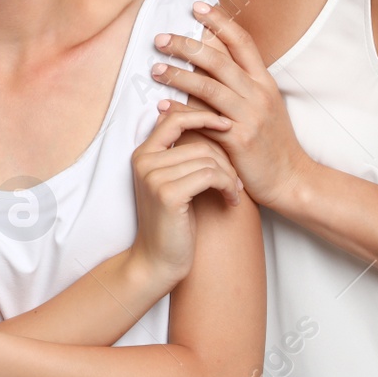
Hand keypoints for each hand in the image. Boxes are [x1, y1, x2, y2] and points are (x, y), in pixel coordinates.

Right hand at [130, 102, 240, 284]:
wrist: (157, 260)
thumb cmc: (171, 222)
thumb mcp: (169, 183)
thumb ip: (176, 155)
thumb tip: (198, 122)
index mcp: (142, 154)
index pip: (174, 119)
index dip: (203, 116)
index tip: (227, 124)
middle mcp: (144, 161)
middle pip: (199, 143)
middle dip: (226, 161)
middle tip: (236, 182)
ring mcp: (154, 177)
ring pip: (209, 160)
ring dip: (230, 177)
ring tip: (234, 193)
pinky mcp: (169, 194)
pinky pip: (211, 176)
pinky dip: (229, 187)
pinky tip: (231, 201)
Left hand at [150, 3, 311, 207]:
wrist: (291, 179)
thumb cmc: (271, 142)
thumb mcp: (263, 106)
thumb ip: (240, 84)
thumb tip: (207, 59)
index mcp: (264, 81)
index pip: (242, 42)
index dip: (220, 22)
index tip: (197, 6)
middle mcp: (258, 94)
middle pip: (219, 59)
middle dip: (187, 45)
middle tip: (160, 38)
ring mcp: (250, 116)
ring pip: (208, 86)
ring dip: (178, 75)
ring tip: (155, 69)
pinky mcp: (239, 139)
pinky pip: (205, 120)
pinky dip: (181, 110)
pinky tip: (162, 105)